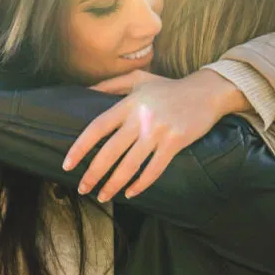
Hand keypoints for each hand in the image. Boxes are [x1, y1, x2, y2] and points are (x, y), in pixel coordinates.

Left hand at [61, 69, 247, 201]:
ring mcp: (158, 131)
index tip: (67, 165)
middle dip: (93, 173)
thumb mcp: (139, 79)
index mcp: (129, 104)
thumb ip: (111, 84)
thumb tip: (85, 91)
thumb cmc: (169, 88)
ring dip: (113, 184)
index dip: (80, 147)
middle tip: (82, 188)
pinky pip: (154, 169)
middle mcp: (140, 118)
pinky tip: (130, 193)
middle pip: (110, 151)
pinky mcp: (175, 142)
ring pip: (130, 165)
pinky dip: (140, 184)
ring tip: (103, 196)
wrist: (207, 92)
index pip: (97, 128)